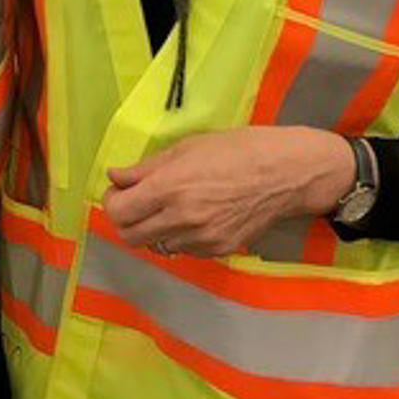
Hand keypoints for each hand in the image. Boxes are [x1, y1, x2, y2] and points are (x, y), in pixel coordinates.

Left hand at [104, 127, 354, 257]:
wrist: (286, 173)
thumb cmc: (237, 149)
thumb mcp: (187, 147)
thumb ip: (146, 168)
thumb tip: (116, 177)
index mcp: (170, 188)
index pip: (119, 212)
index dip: (112, 200)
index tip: (120, 189)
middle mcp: (181, 219)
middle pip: (130, 236)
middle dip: (126, 219)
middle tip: (136, 201)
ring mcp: (200, 239)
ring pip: (155, 245)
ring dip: (152, 228)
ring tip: (169, 205)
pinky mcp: (217, 250)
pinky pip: (183, 248)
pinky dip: (178, 235)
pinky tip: (194, 215)